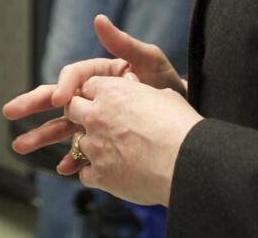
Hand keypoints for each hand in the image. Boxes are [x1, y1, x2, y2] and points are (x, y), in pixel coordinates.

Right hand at [2, 15, 188, 173]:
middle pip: (58, 99)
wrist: (187, 119)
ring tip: (20, 146)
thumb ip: (124, 43)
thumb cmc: (170, 84)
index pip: (74, 76)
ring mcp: (97, 120)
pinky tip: (63, 169)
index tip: (61, 99)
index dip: (64, 85)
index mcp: (101, 74)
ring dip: (42, 136)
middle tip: (10, 111)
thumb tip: (99, 19)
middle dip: (33, 105)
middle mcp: (95, 96)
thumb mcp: (150, 61)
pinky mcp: (104, 140)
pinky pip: (83, 150)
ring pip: (63, 126)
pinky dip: (72, 159)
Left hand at [61, 74, 201, 205]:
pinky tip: (112, 174)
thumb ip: (139, 89)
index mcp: (112, 91)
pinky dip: (95, 174)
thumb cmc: (180, 126)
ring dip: (91, 147)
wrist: (185, 163)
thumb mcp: (163, 95)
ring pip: (76, 144)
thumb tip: (131, 84)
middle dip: (80, 115)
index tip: (103, 101)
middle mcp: (96, 116)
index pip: (88, 85)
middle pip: (72, 109)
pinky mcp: (98, 174)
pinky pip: (84, 173)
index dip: (95, 93)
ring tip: (112, 154)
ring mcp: (94, 146)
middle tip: (98, 124)